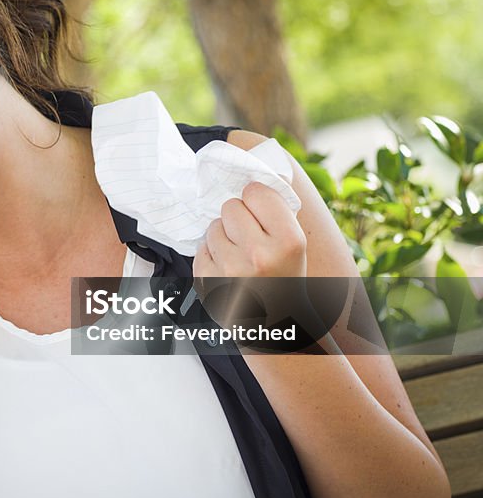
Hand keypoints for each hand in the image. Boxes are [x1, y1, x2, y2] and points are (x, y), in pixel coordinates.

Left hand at [192, 182, 318, 348]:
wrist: (273, 326)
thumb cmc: (285, 276)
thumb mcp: (296, 245)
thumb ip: (277, 210)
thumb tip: (255, 171)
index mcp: (288, 241)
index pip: (256, 191)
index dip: (257, 199)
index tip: (260, 210)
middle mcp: (258, 255)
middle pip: (230, 206)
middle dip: (238, 218)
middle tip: (250, 236)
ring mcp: (229, 270)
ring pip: (213, 227)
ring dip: (223, 236)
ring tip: (240, 256)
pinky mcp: (207, 281)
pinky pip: (201, 247)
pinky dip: (211, 255)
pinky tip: (228, 269)